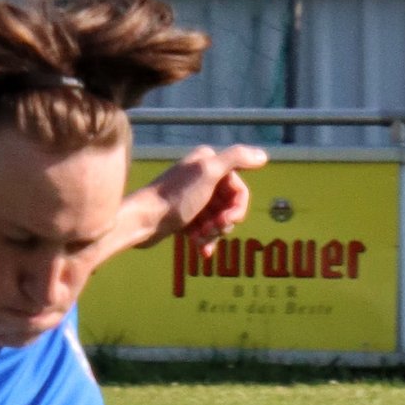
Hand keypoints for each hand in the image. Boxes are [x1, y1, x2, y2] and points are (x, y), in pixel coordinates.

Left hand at [144, 141, 265, 248]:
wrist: (141, 222)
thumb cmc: (173, 198)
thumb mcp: (208, 173)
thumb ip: (236, 158)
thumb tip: (263, 156)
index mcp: (208, 162)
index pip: (239, 188)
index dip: (237, 208)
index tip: (227, 220)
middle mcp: (201, 177)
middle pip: (230, 206)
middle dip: (224, 223)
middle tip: (211, 229)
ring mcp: (193, 198)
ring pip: (218, 220)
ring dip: (213, 233)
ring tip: (199, 238)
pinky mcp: (184, 216)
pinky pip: (205, 230)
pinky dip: (205, 240)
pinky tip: (200, 249)